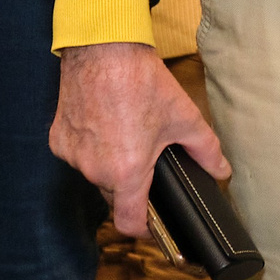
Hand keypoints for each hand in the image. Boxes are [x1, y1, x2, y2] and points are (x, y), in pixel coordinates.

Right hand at [51, 41, 226, 238]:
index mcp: (126, 172)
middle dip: (133, 186)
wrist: (104, 50)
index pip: (129, 224)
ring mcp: (72, 156)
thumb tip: (221, 171)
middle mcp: (94, 170)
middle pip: (115, 196)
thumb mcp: (184, 117)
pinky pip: (78, 156)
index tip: (155, 224)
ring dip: (111, 166)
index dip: (145, 229)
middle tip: (149, 162)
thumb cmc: (143, 83)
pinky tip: (106, 126)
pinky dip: (92, 148)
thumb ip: (206, 150)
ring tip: (129, 136)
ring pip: (96, 175)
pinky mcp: (58, 140)